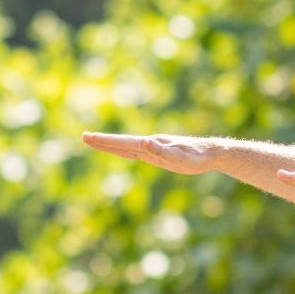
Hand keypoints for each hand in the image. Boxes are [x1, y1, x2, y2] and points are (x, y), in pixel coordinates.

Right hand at [83, 132, 221, 174]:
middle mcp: (149, 144)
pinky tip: (121, 151)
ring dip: (111, 145)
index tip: (89, 137)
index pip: (124, 143)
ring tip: (95, 142)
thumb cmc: (196, 157)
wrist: (210, 153)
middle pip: (121, 143)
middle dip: (103, 141)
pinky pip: (136, 152)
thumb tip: (143, 142)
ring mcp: (153, 148)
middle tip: (84, 137)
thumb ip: (161, 150)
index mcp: (151, 145)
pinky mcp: (158, 154)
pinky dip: (124, 150)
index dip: (106, 141)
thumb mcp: (179, 156)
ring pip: (127, 147)